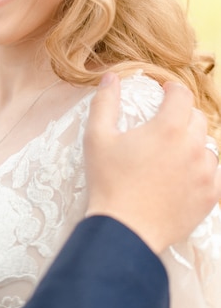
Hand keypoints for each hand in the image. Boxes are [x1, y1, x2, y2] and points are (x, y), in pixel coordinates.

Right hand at [83, 72, 220, 253]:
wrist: (125, 230)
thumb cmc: (109, 182)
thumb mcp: (97, 137)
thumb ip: (105, 102)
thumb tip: (111, 77)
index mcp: (168, 128)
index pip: (182, 95)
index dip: (173, 88)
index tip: (164, 92)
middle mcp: (193, 147)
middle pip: (198, 117)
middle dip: (183, 114)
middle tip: (164, 122)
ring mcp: (205, 173)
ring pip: (208, 145)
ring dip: (194, 142)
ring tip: (174, 152)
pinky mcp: (210, 196)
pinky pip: (215, 173)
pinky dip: (203, 169)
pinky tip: (186, 174)